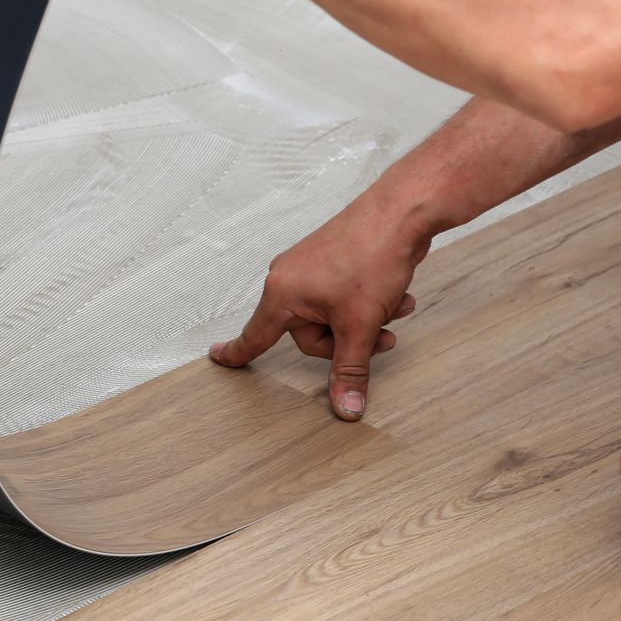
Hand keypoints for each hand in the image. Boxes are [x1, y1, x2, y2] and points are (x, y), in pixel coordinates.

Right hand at [209, 207, 424, 420]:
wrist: (402, 211)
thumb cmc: (372, 255)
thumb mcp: (360, 324)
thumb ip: (351, 369)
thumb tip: (345, 409)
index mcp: (282, 293)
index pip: (255, 336)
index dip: (237, 353)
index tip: (218, 359)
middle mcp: (289, 277)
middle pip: (310, 335)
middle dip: (348, 340)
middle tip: (380, 337)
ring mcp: (310, 267)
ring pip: (333, 317)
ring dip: (366, 321)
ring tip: (395, 309)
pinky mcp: (332, 260)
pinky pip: (343, 297)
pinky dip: (369, 302)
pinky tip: (397, 297)